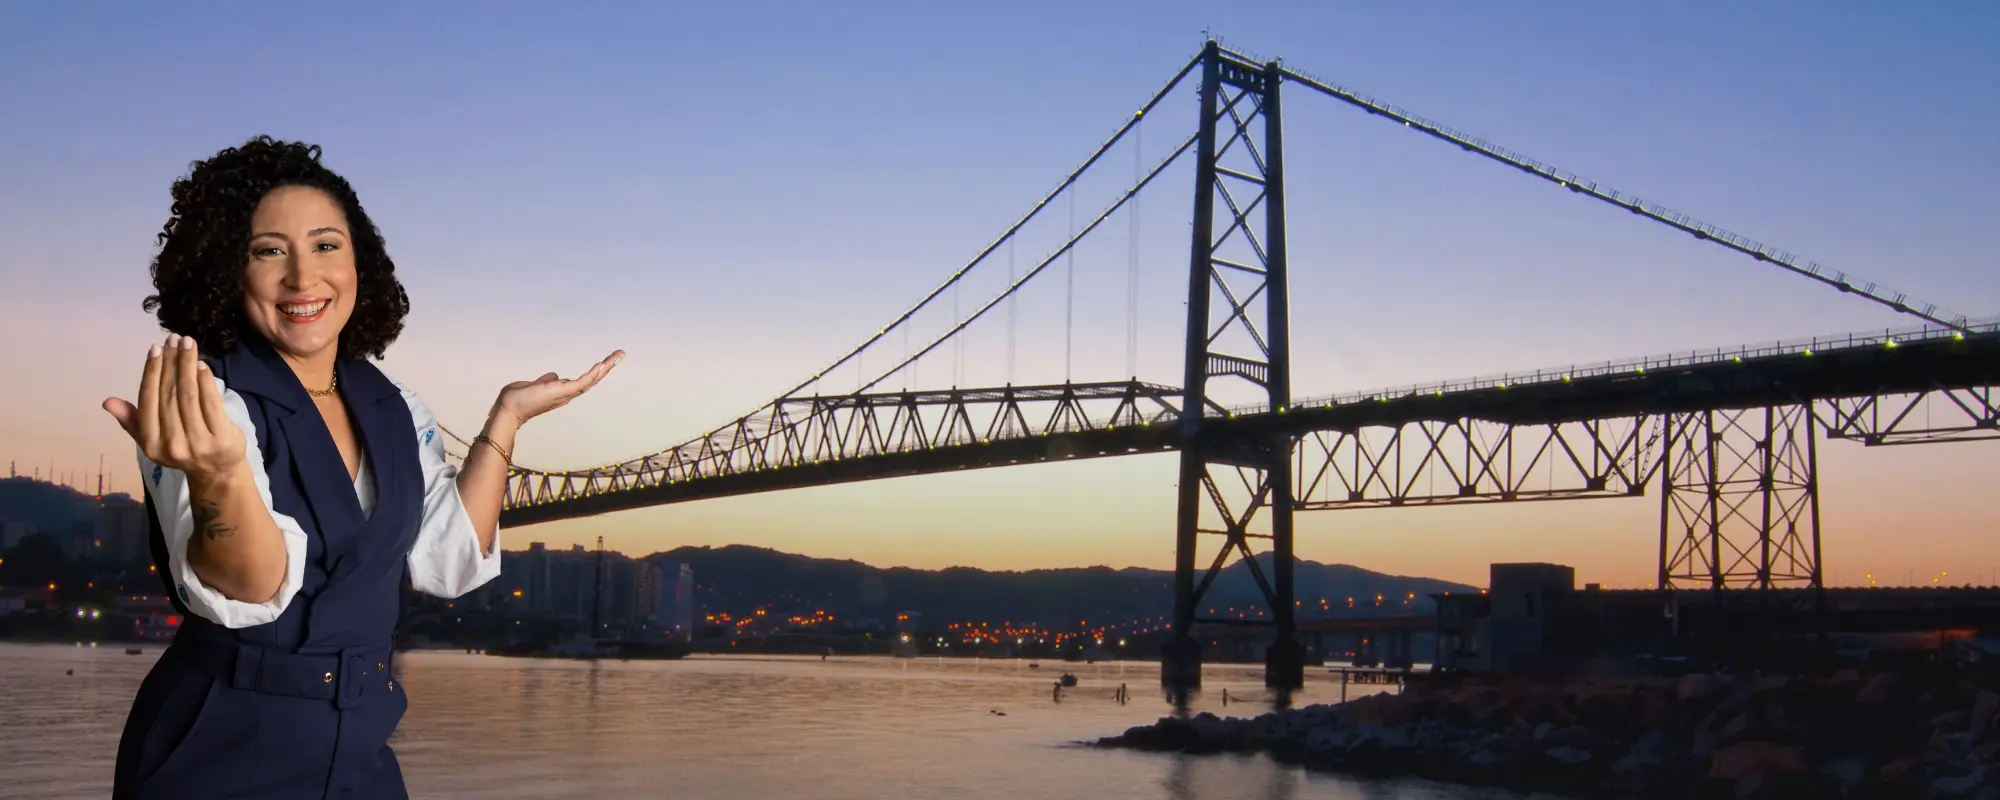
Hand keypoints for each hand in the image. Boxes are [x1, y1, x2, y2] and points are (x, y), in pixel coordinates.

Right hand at [102, 334, 247, 482]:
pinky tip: (201, 364)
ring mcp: (199, 442)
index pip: (148, 401)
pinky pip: (211, 402)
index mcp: (151, 443)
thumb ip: (132, 420)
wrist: (216, 471)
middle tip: (172, 339)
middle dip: (171, 363)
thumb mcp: (152, 439)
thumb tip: (107, 402)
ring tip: (187, 344)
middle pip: (169, 394)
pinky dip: (206, 380)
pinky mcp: (222, 438)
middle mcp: (172, 444)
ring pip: (189, 395)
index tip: (154, 349)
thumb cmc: (180, 447)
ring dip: (187, 365)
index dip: (151, 372)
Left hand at [494, 350, 625, 425]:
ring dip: (606, 367)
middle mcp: (567, 394)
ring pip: (591, 380)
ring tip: (618, 355)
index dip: (596, 371)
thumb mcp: (535, 385)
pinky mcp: (562, 392)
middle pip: (593, 379)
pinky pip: (582, 382)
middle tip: (621, 354)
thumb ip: (546, 381)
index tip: (606, 361)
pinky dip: (593, 374)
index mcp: (562, 391)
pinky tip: (602, 364)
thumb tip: (555, 375)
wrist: (509, 409)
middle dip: (608, 367)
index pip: (584, 380)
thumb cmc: (518, 399)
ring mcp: (566, 393)